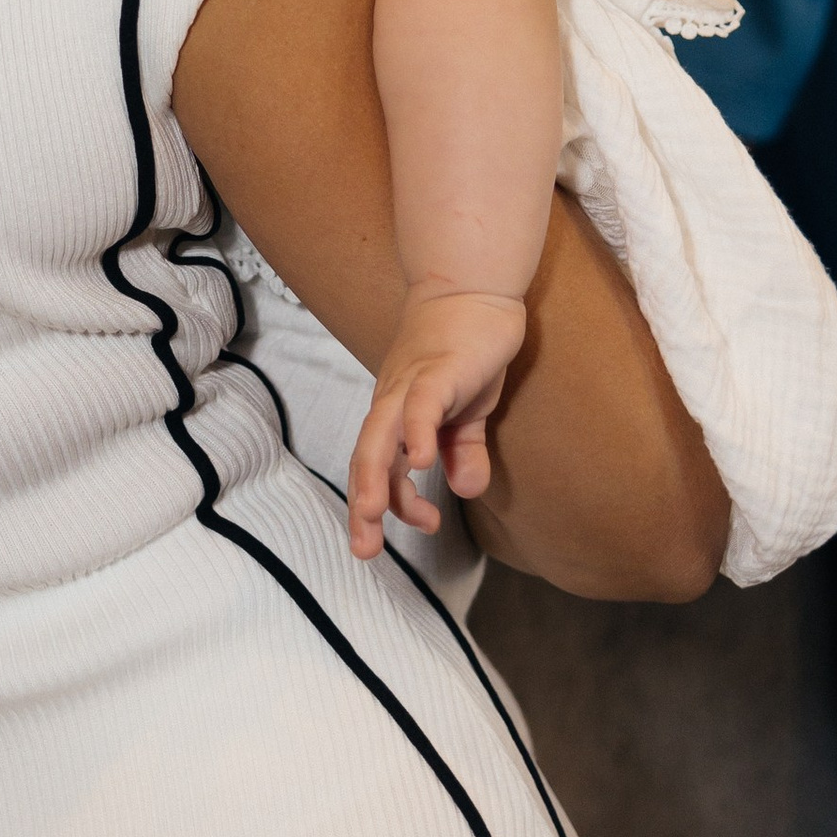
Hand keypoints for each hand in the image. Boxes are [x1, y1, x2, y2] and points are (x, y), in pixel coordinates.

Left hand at [346, 282, 528, 558]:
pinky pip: (421, 403)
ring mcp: (411, 384)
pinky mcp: (437, 369)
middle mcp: (394, 402)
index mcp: (398, 416)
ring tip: (374, 515)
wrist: (473, 286)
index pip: (378, 469)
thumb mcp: (467, 411)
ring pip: (382, 434)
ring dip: (376, 476)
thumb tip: (466, 490)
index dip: (381, 505)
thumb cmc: (464, 349)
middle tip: (363, 550)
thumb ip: (462, 450)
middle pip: (367, 457)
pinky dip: (416, 431)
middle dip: (363, 505)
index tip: (399, 536)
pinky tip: (421, 462)